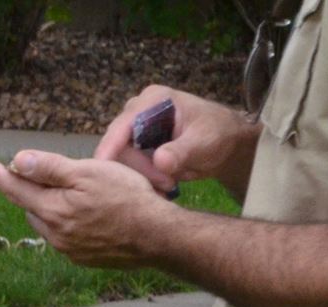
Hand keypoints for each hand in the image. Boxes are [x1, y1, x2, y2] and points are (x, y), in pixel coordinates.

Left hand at [0, 150, 172, 269]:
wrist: (156, 236)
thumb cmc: (126, 198)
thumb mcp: (87, 173)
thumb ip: (49, 168)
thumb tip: (17, 161)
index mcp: (52, 210)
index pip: (17, 190)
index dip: (0, 175)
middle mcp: (55, 235)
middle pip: (33, 207)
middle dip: (35, 190)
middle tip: (56, 175)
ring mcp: (69, 250)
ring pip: (49, 223)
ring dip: (54, 208)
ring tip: (81, 195)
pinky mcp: (83, 259)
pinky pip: (66, 238)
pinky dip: (70, 224)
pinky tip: (92, 216)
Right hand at [93, 86, 257, 196]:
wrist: (225, 144)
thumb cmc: (218, 133)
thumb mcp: (203, 142)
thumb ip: (182, 151)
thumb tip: (160, 160)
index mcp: (154, 100)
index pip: (124, 124)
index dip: (111, 146)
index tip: (102, 169)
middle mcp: (138, 112)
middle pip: (120, 145)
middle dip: (139, 169)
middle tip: (166, 183)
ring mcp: (135, 130)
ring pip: (122, 160)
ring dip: (142, 176)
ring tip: (169, 184)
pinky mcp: (136, 147)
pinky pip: (129, 166)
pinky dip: (142, 179)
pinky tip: (161, 185)